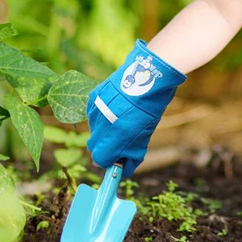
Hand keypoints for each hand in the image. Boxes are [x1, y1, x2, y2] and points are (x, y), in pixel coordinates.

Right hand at [86, 40, 186, 176]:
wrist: (147, 75)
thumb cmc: (150, 106)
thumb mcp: (145, 132)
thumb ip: (133, 151)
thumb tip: (125, 167)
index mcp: (116, 135)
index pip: (101, 159)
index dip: (109, 161)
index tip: (118, 160)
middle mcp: (101, 124)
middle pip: (94, 146)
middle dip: (106, 148)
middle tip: (121, 142)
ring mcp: (94, 111)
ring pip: (93, 131)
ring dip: (104, 131)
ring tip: (121, 120)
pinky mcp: (92, 99)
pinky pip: (93, 116)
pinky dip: (102, 118)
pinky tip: (115, 110)